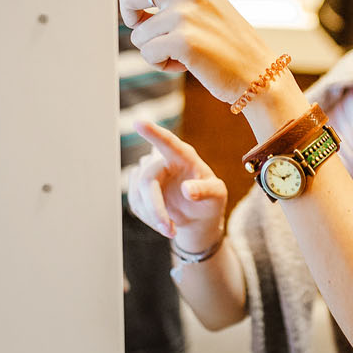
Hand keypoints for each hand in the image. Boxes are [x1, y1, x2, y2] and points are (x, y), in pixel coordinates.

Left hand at [115, 0, 278, 104]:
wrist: (258, 72)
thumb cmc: (225, 41)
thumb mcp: (197, 8)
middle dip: (132, 18)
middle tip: (155, 33)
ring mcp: (185, 12)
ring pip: (137, 32)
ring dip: (153, 49)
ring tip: (185, 51)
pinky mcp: (183, 39)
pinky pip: (147, 54)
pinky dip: (162, 64)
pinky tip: (187, 63)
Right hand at [125, 120, 227, 253]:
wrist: (198, 217)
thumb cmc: (211, 201)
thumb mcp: (217, 196)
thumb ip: (206, 191)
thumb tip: (187, 190)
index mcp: (185, 156)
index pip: (168, 142)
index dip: (153, 133)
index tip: (139, 122)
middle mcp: (163, 160)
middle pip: (147, 179)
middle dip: (155, 207)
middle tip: (169, 230)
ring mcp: (149, 173)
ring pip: (138, 193)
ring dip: (153, 215)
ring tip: (171, 229)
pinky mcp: (139, 188)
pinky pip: (135, 203)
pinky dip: (148, 217)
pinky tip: (163, 222)